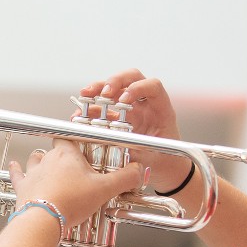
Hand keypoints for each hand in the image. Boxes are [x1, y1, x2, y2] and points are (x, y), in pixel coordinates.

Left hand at [7, 139, 143, 226]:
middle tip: (76, 167)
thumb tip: (139, 170)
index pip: (72, 137)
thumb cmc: (70, 202)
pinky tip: (14, 165)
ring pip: (36, 158)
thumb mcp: (105, 189)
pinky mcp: (22, 188)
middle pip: (56, 150)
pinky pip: (16, 174)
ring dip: (42, 161)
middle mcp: (47, 159)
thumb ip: (125, 178)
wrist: (42, 220)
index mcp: (67, 154)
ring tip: (49, 166)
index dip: (78, 139)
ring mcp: (32, 173)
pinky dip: (16, 170)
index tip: (85, 142)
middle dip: (66, 156)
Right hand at [79, 69, 190, 192]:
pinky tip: (80, 114)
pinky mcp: (118, 117)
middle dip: (115, 81)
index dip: (138, 87)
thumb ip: (135, 150)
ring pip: (115, 88)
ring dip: (98, 89)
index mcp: (161, 110)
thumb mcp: (154, 159)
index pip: (153, 87)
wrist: (165, 169)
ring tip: (85, 95)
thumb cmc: (166, 161)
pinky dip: (91, 107)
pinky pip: (103, 106)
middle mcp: (146, 104)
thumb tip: (114, 144)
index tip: (124, 99)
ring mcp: (131, 108)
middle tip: (103, 93)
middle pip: (131, 78)